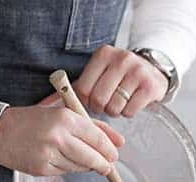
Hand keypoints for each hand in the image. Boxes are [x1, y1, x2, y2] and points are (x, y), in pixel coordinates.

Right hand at [0, 105, 124, 175]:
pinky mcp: (42, 169)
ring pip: (80, 167)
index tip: (114, 155)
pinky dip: (69, 168)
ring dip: (86, 167)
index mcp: (65, 118)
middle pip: (92, 158)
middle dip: (103, 165)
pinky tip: (63, 160)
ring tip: (83, 160)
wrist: (0, 131)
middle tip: (107, 166)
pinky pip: (65, 172)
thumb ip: (93, 125)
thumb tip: (120, 141)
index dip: (110, 150)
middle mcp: (58, 136)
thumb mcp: (64, 113)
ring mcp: (49, 154)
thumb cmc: (34, 120)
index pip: (98, 138)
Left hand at [41, 45, 168, 117]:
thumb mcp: (96, 75)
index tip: (92, 99)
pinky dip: (128, 113)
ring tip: (120, 101)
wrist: (153, 70)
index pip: (83, 88)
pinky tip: (132, 102)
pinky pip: (130, 112)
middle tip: (107, 102)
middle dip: (100, 108)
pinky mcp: (150, 86)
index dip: (85, 101)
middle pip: (98, 100)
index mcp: (103, 54)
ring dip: (115, 111)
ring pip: (114, 108)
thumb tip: (42, 106)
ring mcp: (137, 72)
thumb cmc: (118, 76)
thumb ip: (71, 90)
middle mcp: (121, 59)